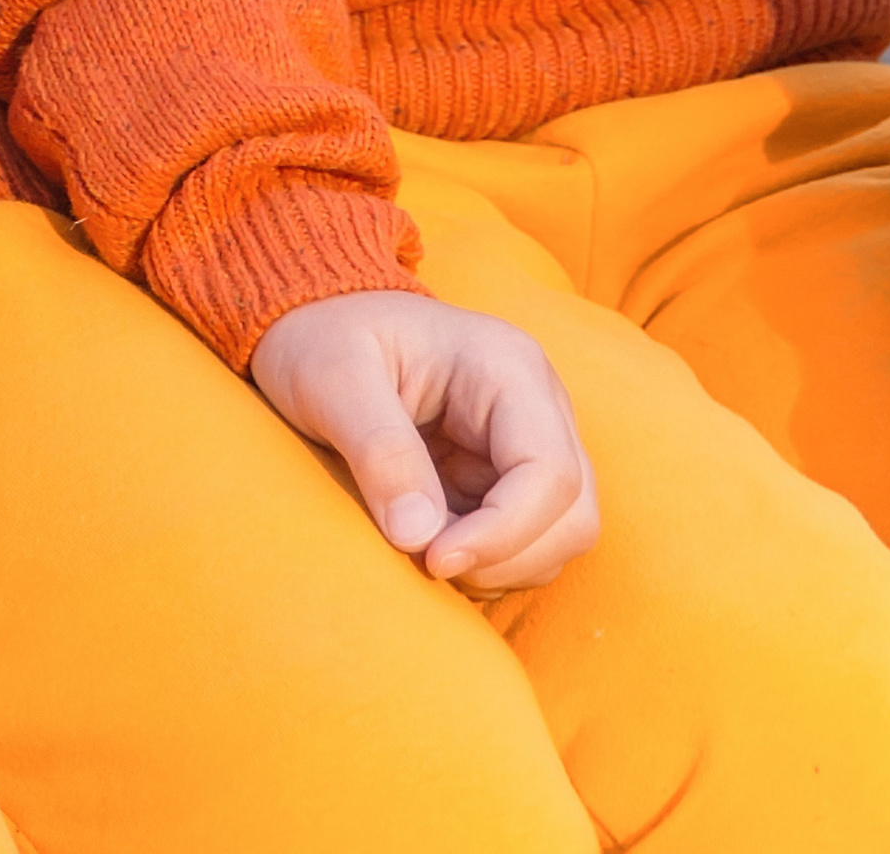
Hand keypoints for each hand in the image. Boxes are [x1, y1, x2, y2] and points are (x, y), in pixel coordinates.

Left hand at [249, 289, 596, 593]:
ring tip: (427, 550)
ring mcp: (529, 440)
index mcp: (505, 366)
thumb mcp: (331, 379)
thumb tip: (419, 537)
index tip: (433, 558)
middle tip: (430, 561)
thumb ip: (379, 451)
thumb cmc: (322, 338)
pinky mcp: (508, 474)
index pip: (549, 471)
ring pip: (562, 535)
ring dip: (502, 566)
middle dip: (508, 556)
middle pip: (573, 512)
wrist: (317, 324)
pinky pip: (530, 541)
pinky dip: (491, 563)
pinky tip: (436, 546)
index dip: (503, 533)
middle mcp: (536, 402)